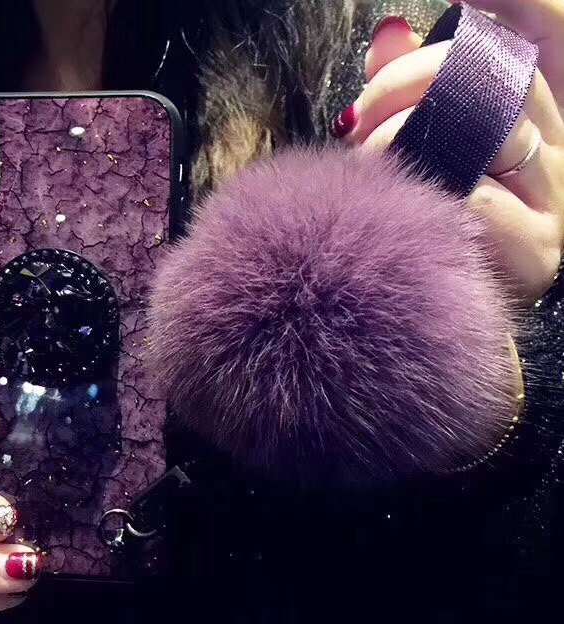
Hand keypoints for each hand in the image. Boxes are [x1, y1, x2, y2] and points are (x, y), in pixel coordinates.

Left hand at [332, 2, 563, 304]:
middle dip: (411, 81)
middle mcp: (562, 149)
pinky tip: (391, 208)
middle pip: (502, 73)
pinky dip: (421, 196)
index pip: (549, 28)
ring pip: (492, 128)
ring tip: (363, 161)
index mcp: (537, 114)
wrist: (423, 314)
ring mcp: (556, 201)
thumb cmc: (417, 224)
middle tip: (359, 114)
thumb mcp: (414, 147)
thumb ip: (408, 87)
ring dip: (406, 138)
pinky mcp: (538, 252)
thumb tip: (389, 31)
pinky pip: (477, 199)